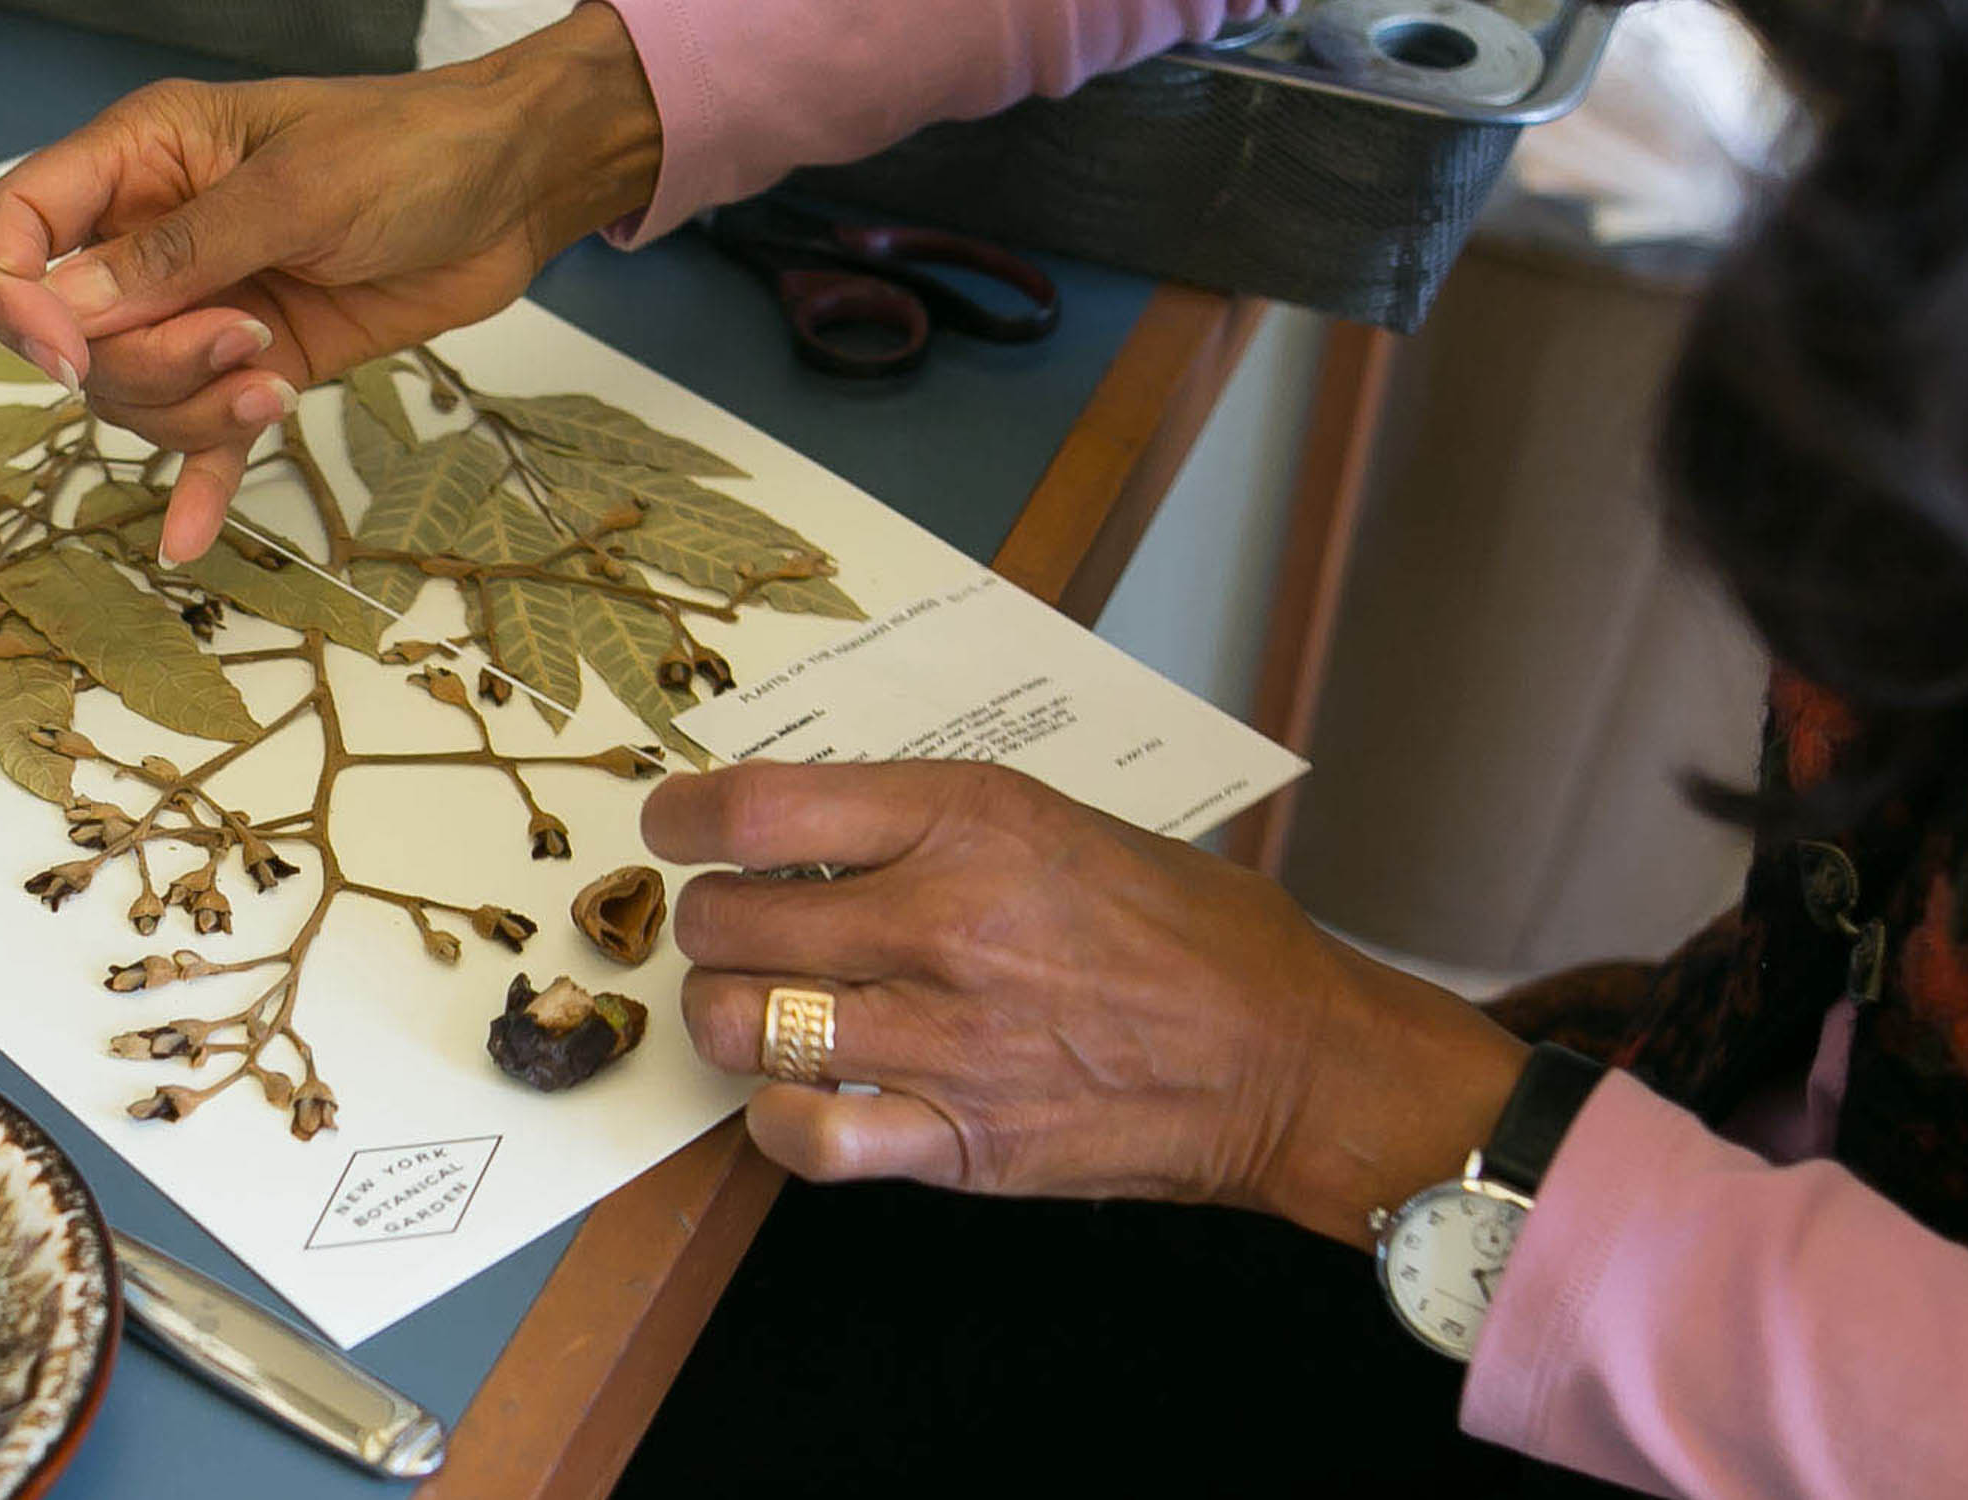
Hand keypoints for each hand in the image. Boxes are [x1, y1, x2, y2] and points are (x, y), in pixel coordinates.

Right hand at [0, 4, 661, 563]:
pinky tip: (187, 539)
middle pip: (76, 336)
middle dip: (148, 363)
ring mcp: (203, 305)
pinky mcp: (257, 362)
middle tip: (243, 340)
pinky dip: (197, 484)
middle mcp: (154, 235)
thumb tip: (70, 310)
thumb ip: (182, 253)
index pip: (18, 225)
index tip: (69, 355)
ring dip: (194, 409)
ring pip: (136, 395)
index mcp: (142, 157)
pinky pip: (204, 436)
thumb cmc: (413, 148)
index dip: (18, 297)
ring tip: (274, 376)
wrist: (512, 188)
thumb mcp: (297, 191)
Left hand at [639, 762, 1531, 1243]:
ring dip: (729, 1019)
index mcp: (971, 821)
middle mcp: (942, 922)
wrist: (1291, 1057)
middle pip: (726, 921)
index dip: (684, 820)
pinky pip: (801, 1135)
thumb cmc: (1196, 934)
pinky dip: (778, 1121)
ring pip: (738, 1026)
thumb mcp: (1066, 823)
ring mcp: (944, 1037)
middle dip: (707, 926)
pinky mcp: (957, 1139)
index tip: (676, 831)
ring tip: (763, 1011)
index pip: (758, 806)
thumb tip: (817, 829)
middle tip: (735, 932)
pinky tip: (803, 1099)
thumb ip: (937, 825)